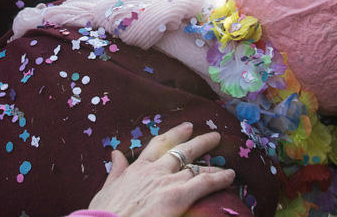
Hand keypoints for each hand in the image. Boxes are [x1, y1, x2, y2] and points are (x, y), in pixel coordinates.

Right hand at [87, 121, 234, 216]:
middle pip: (182, 150)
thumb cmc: (106, 213)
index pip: (158, 145)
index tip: (186, 128)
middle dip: (199, 142)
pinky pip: (205, 182)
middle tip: (213, 136)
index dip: (174, 135)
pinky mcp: (179, 195)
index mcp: (137, 168)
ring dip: (213, 164)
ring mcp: (168, 181)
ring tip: (227, 162)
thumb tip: (115, 154)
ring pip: (196, 167)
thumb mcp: (106, 189)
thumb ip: (115, 171)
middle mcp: (155, 170)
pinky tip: (230, 176)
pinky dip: (219, 178)